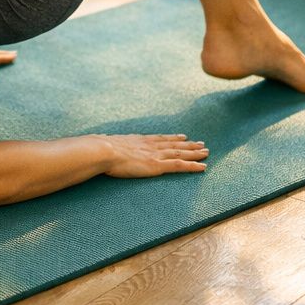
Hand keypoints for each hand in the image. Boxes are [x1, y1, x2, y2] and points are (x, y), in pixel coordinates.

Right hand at [94, 134, 208, 177]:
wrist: (103, 150)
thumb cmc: (100, 149)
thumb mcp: (105, 143)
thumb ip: (107, 143)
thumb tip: (98, 141)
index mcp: (139, 140)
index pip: (160, 139)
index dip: (173, 138)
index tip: (182, 137)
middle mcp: (151, 145)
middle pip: (174, 144)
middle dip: (188, 145)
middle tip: (201, 143)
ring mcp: (155, 154)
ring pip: (181, 153)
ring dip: (195, 153)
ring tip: (206, 151)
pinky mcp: (157, 165)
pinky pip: (180, 166)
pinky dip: (193, 166)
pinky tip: (203, 167)